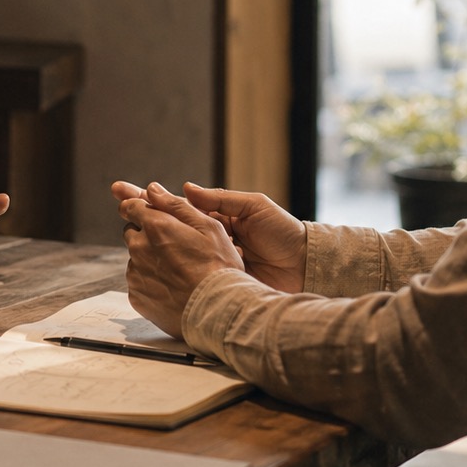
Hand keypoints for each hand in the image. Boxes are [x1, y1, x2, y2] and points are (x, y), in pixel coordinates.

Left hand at [112, 180, 244, 336]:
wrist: (217, 311)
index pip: (131, 206)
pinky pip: (138, 283)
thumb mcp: (208, 227)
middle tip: (173, 247)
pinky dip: (150, 282)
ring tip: (178, 272)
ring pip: (135, 259)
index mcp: (156, 227)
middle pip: (132, 233)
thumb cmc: (218, 267)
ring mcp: (135, 274)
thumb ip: (176, 205)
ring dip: (149, 260)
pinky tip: (172, 287)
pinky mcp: (136, 296)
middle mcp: (139, 248)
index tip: (148, 214)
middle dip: (147, 235)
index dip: (140, 208)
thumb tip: (152, 189)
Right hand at [112, 181, 306, 293]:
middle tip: (117, 202)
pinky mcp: (215, 278)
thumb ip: (220, 199)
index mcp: (217, 217)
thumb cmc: (283, 232)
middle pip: (168, 225)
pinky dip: (168, 269)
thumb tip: (185, 189)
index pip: (178, 204)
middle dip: (141, 213)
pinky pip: (187, 273)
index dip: (152, 197)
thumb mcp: (254, 207)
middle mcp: (208, 237)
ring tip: (126, 228)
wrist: (303, 265)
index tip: (126, 189)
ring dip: (149, 240)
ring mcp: (209, 259)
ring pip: (173, 249)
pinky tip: (148, 264)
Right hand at [183, 183, 306, 292]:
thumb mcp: (253, 206)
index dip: (177, 210)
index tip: (163, 209)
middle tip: (185, 233)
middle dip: (186, 234)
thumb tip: (187, 187)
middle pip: (190, 235)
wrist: (303, 265)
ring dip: (201, 252)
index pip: (193, 212)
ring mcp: (221, 260)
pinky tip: (213, 267)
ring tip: (210, 249)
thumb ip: (221, 198)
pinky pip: (209, 274)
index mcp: (223, 218)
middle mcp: (218, 238)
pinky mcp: (225, 279)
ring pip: (197, 255)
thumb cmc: (283, 231)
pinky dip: (209, 270)